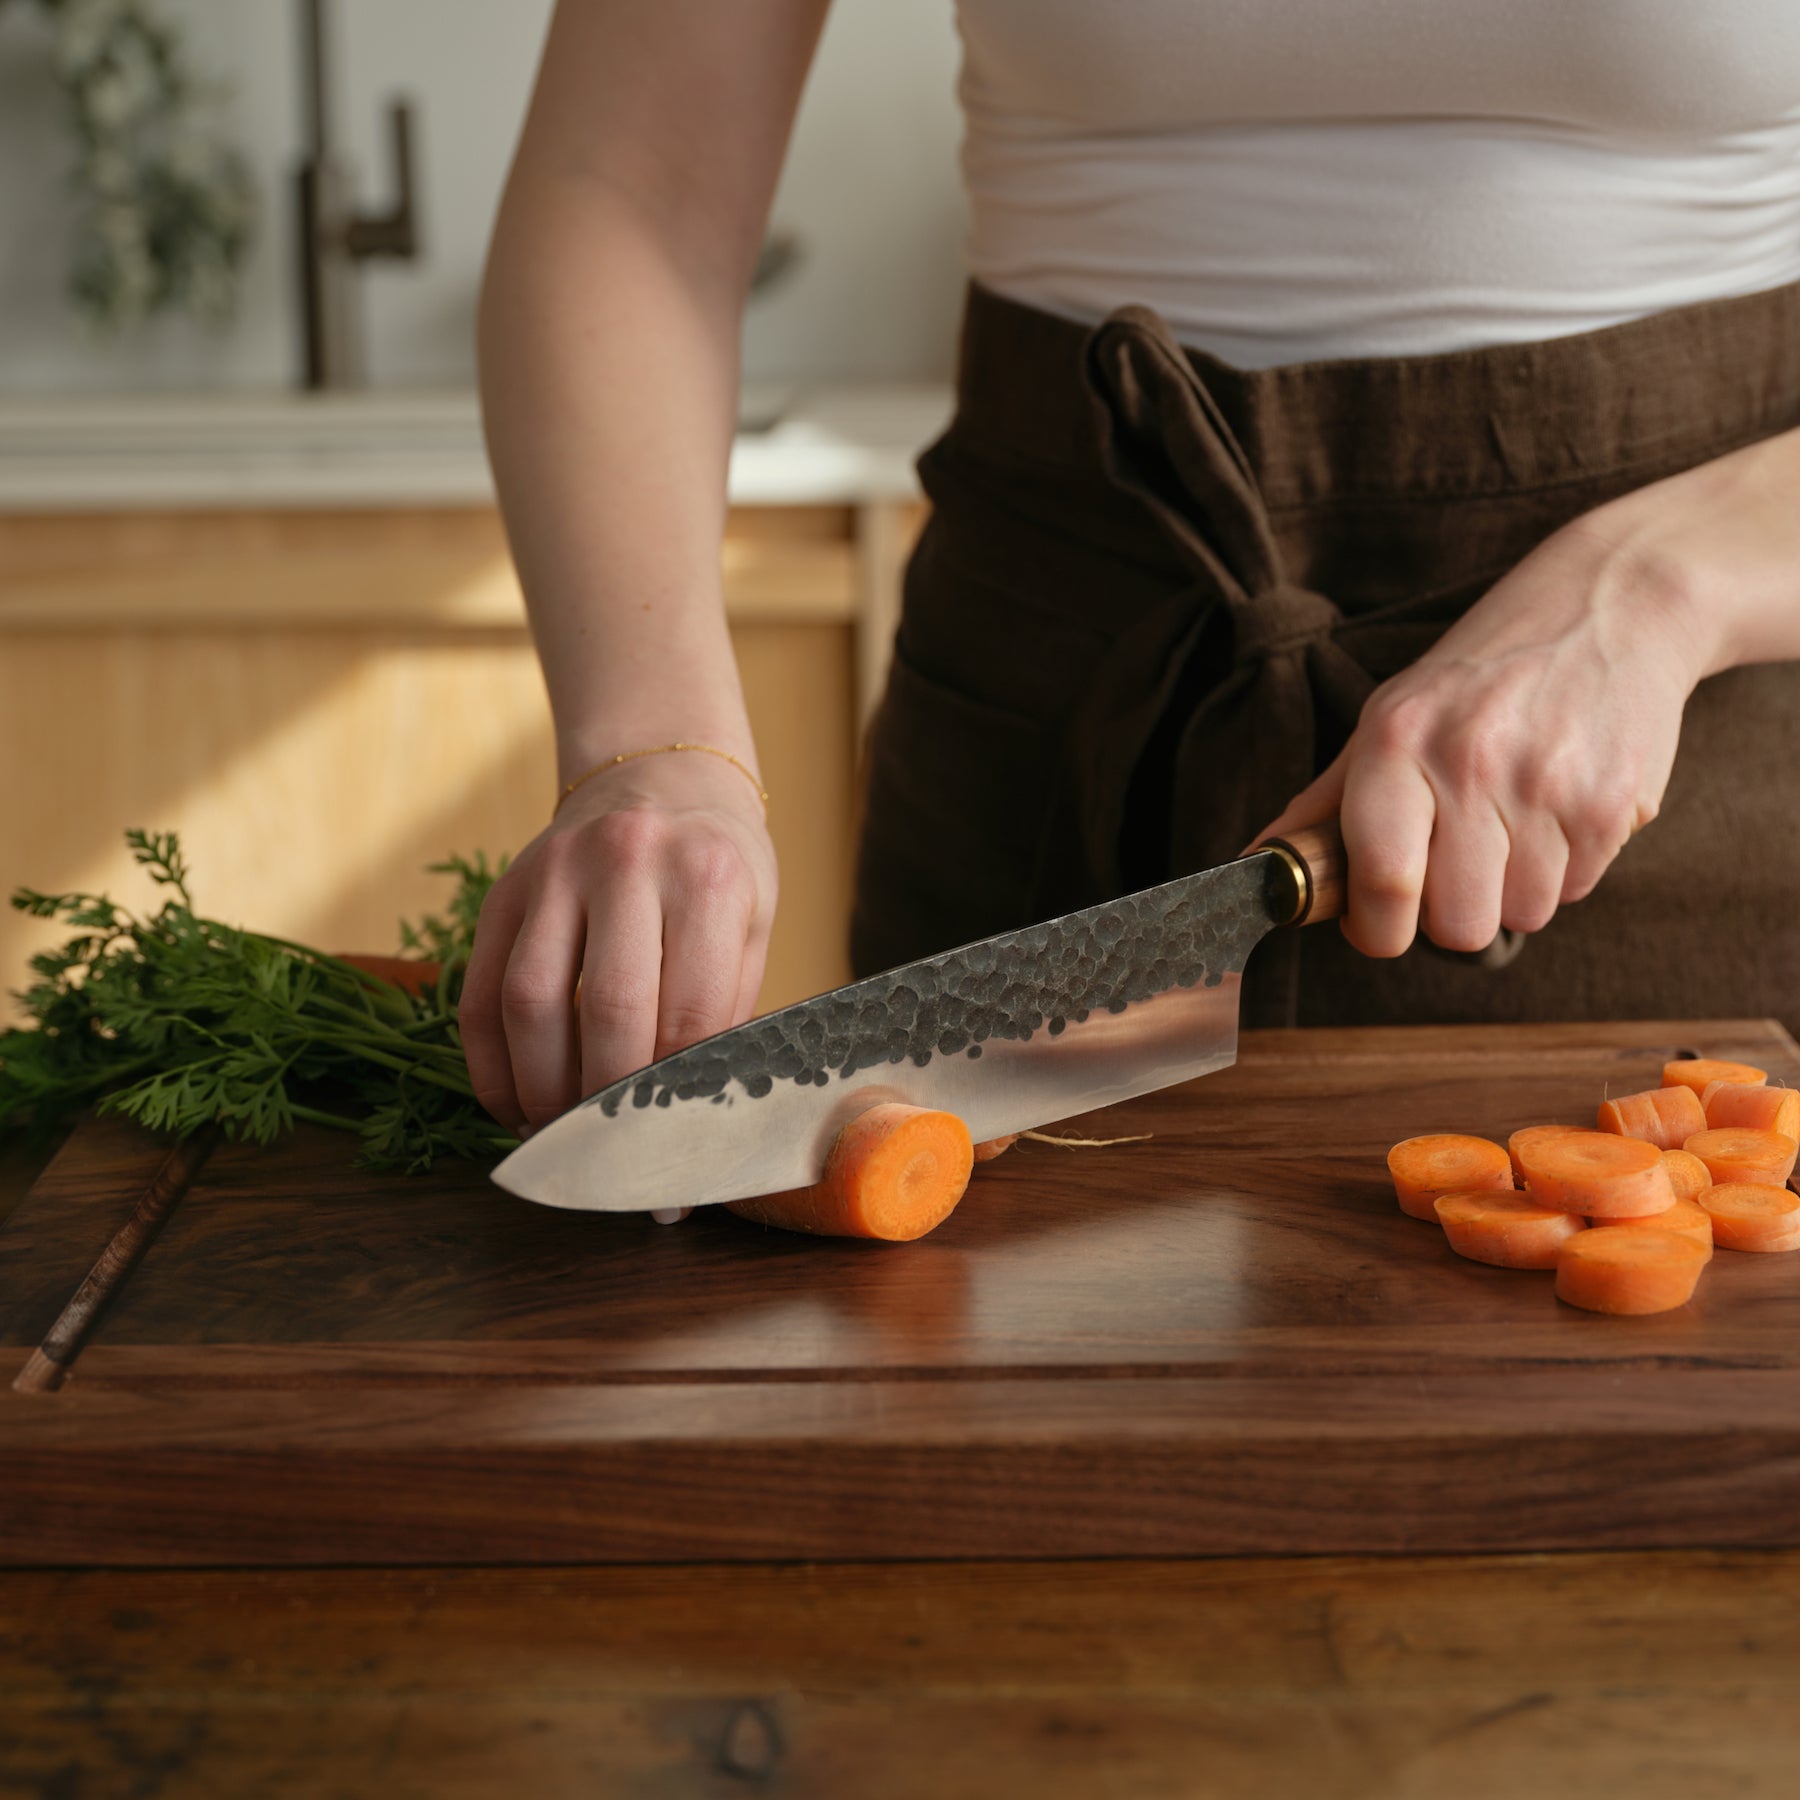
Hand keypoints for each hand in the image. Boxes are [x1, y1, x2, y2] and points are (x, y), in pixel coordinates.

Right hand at [459, 751, 776, 1135]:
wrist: (661, 779)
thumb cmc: (717, 870)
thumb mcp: (750, 925)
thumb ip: (725, 1010)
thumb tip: (697, 1120)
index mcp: (708, 876)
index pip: (690, 1013)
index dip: (681, 1100)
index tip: (677, 1161)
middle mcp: (628, 862)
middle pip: (608, 1010)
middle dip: (611, 1103)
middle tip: (617, 1159)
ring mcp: (555, 871)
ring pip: (530, 1003)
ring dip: (541, 1090)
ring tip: (561, 1137)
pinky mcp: (504, 889)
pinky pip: (480, 991)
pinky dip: (489, 1063)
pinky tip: (512, 1104)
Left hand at [1256, 500, 1710, 957]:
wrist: (1613, 602)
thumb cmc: (1481, 673)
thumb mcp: (1389, 716)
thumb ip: (1324, 802)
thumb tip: (1257, 868)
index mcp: (1396, 741)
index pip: (1382, 883)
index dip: (1375, 928)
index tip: (1377, 920)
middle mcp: (1471, 762)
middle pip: (1458, 927)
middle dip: (1452, 915)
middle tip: (1455, 866)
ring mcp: (1549, 784)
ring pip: (1523, 917)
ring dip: (1513, 890)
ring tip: (1514, 823)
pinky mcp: (1616, 803)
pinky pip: (1579, 891)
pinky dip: (1566, 868)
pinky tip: (1560, 806)